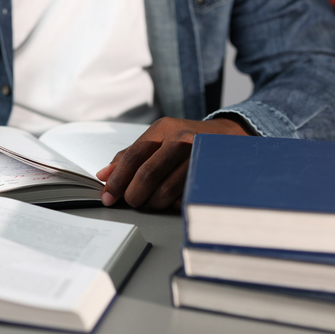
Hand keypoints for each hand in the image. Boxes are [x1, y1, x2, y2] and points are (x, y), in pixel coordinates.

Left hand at [96, 116, 251, 210]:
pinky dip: (173, 204)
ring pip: (165, 190)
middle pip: (147, 174)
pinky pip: (183, 197)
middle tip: (131, 201)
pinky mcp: (210, 172)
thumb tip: (104, 174)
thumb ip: (130, 156)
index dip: (117, 180)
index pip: (132, 157)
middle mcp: (180, 138)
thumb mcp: (158, 140)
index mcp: (162, 129)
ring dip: (153, 202)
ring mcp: (198, 155)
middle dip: (133, 195)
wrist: (230, 136)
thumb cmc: (187, 140)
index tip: (108, 197)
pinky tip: (173, 198)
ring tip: (153, 200)